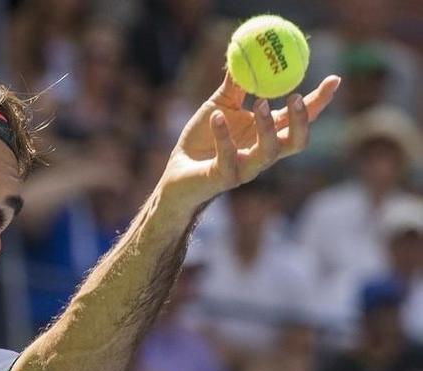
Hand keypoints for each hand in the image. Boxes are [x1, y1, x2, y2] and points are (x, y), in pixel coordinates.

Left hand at [158, 73, 340, 209]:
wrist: (177, 171)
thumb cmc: (201, 139)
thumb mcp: (219, 105)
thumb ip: (235, 85)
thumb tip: (246, 52)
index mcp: (265, 135)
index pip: (298, 120)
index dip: (318, 103)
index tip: (334, 80)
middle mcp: (261, 154)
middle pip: (294, 142)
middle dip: (301, 121)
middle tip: (296, 97)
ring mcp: (244, 168)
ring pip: (268, 153)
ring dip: (267, 127)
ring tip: (260, 103)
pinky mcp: (223, 177)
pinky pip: (228, 157)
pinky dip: (223, 136)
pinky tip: (216, 116)